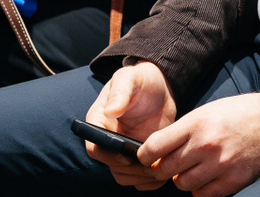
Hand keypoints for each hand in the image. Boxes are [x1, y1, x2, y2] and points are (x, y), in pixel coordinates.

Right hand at [84, 63, 178, 187]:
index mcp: (99, 122)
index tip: (126, 156)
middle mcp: (108, 140)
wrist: (159, 88)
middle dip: (130, 170)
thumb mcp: (129, 79)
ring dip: (141, 177)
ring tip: (159, 167)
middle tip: (151, 165)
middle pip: (111, 167)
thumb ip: (120, 92)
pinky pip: (140, 178)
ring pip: (125, 176)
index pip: (94, 148)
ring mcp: (124, 151)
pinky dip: (151, 181)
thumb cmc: (140, 80)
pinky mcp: (140, 157)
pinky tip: (165, 170)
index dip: (108, 156)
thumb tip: (111, 111)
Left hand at [133, 90, 259, 195]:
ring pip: (183, 184)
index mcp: (196, 123)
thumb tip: (159, 150)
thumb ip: (183, 130)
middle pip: (166, 169)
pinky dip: (200, 189)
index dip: (144, 155)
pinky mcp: (234, 180)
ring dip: (181, 179)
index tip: (144, 157)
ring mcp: (221, 164)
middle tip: (164, 166)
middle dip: (160, 169)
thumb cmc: (239, 113)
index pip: (155, 146)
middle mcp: (206, 144)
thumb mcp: (207, 111)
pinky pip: (204, 194)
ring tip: (189, 170)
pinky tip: (205, 178)